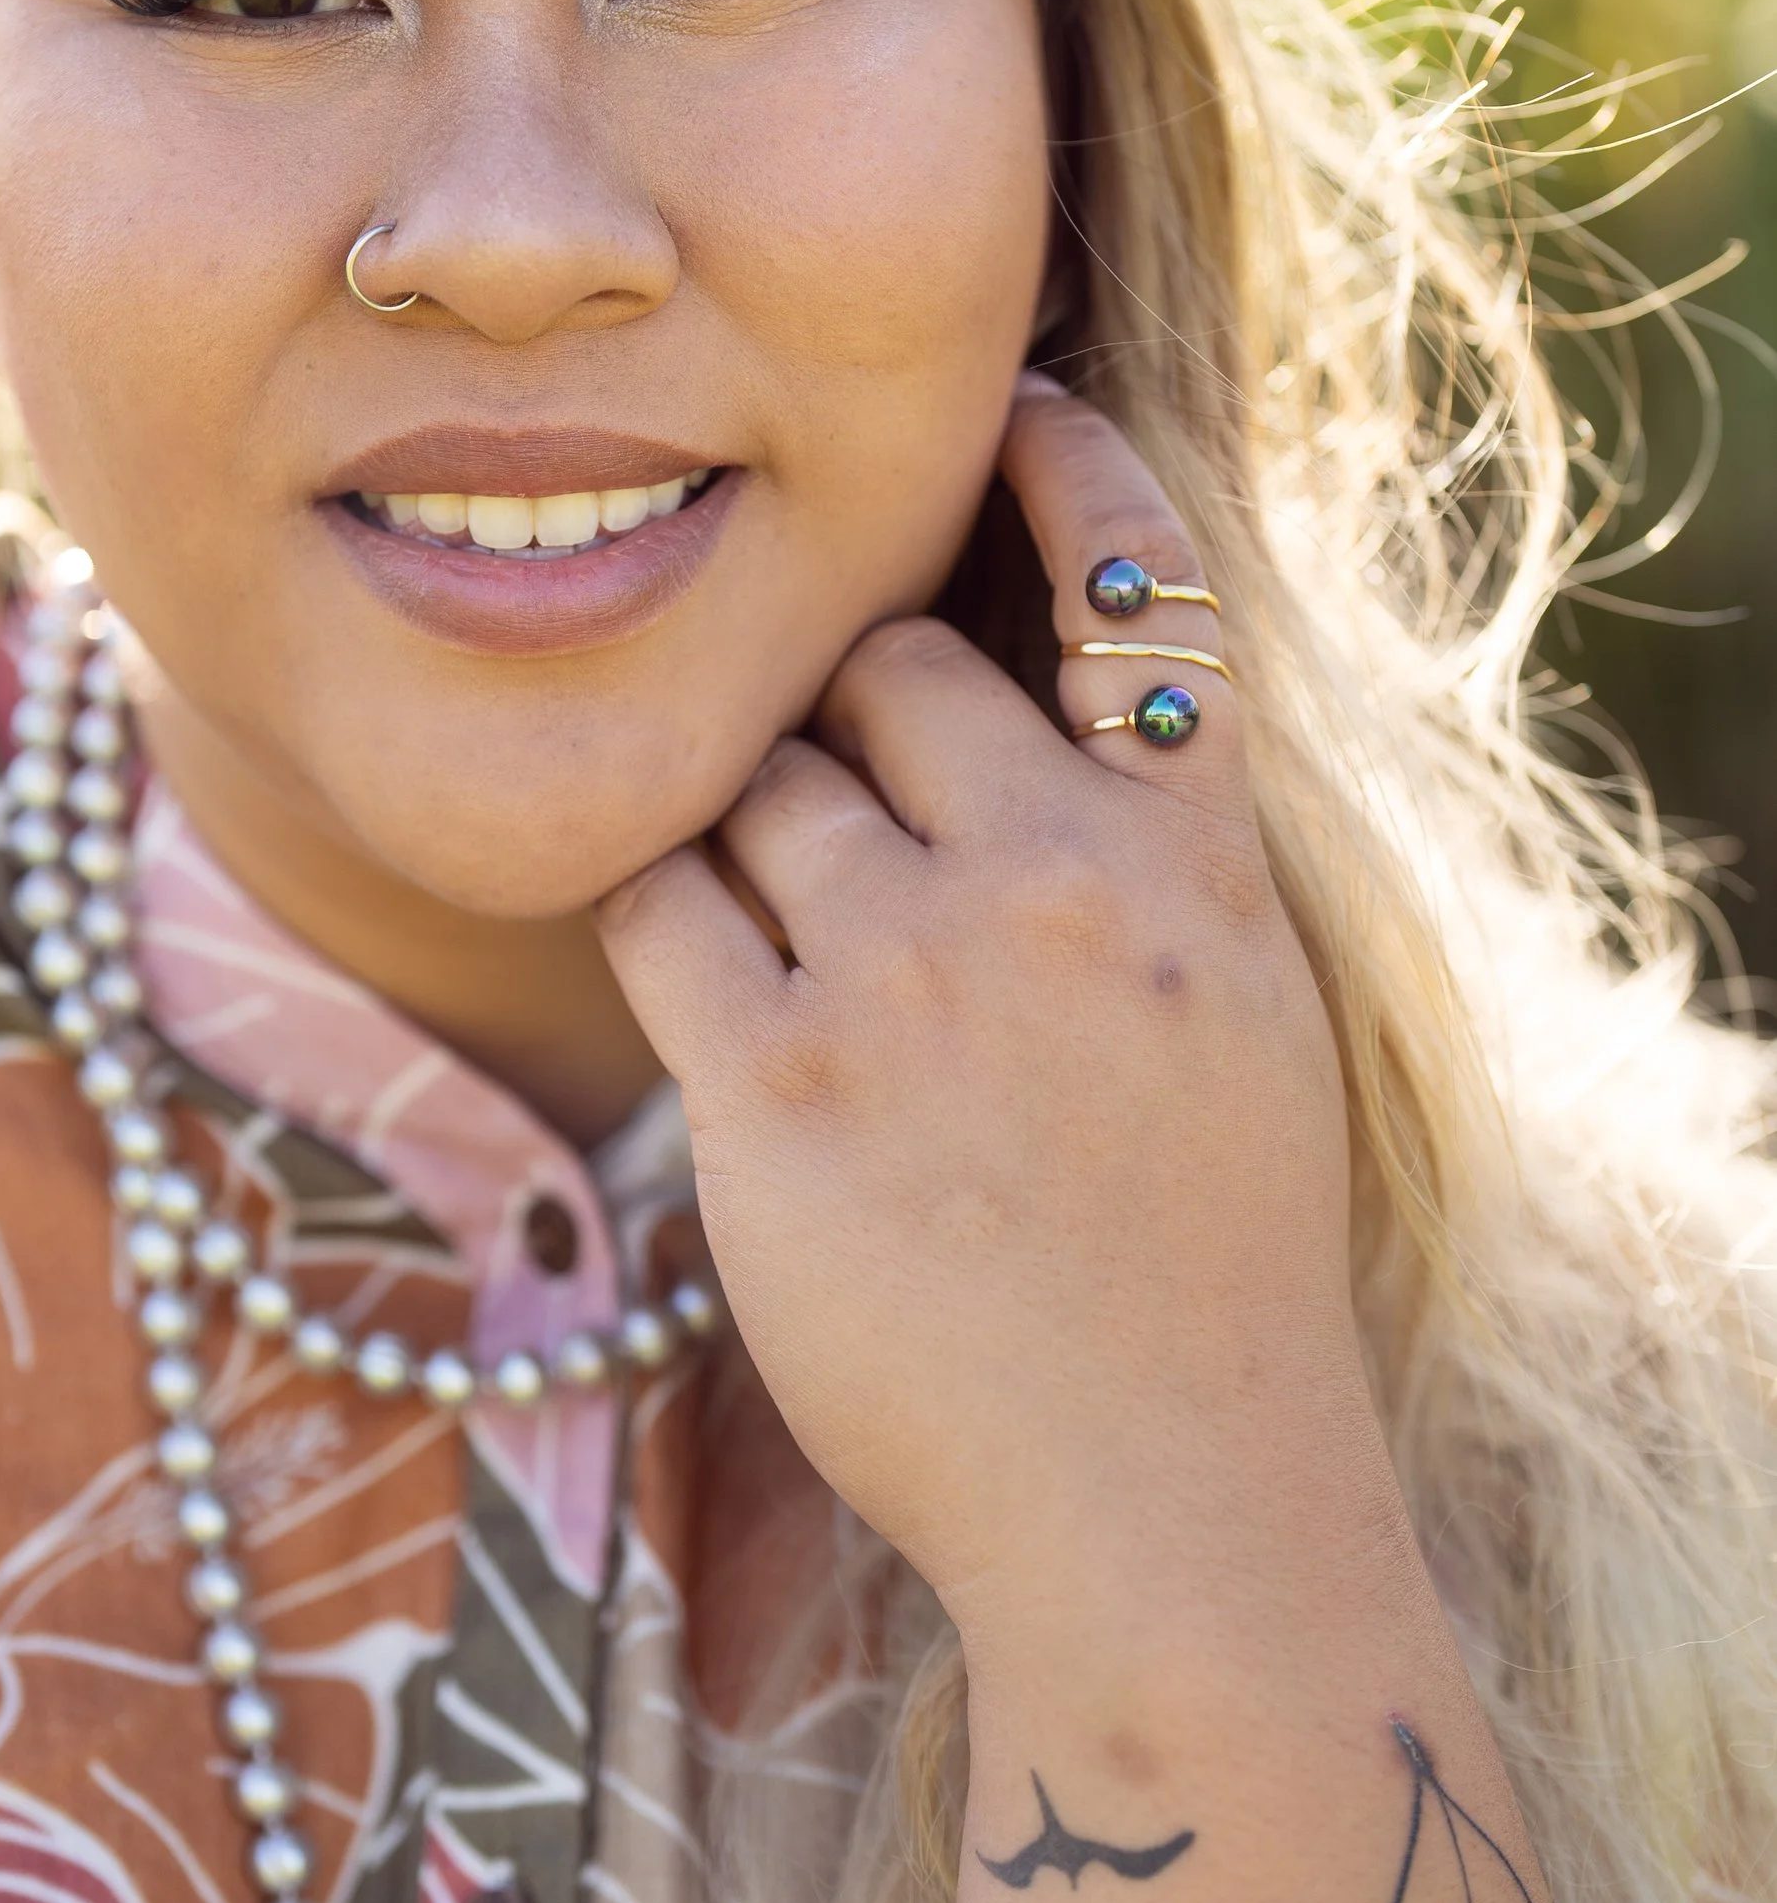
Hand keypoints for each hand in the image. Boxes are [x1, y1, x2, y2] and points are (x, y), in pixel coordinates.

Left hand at [596, 380, 1389, 1662]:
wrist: (1165, 1500)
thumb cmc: (1199, 1278)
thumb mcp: (1243, 1028)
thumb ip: (1148, 867)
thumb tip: (1022, 736)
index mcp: (1196, 864)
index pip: (1142, 586)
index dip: (1067, 468)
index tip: (1010, 403)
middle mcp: (1059, 883)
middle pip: (887, 665)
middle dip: (843, 711)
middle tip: (845, 818)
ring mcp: (912, 972)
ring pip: (757, 779)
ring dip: (751, 838)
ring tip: (805, 969)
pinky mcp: (774, 1077)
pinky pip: (659, 903)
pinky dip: (669, 927)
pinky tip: (718, 1005)